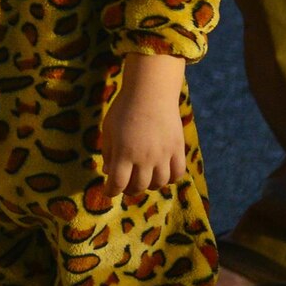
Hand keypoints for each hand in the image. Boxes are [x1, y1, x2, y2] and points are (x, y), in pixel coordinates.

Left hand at [101, 54, 186, 199]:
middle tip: (125, 186)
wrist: (150, 93)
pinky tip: (161, 174)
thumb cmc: (124, 110)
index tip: (109, 192)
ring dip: (149, 185)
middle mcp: (145, 157)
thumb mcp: (108, 130)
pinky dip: (169, 178)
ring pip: (159, 183)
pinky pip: (177, 173)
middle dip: (128, 190)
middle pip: (138, 186)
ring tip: (143, 179)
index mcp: (124, 153)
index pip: (117, 183)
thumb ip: (108, 152)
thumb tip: (108, 171)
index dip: (111, 191)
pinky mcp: (177, 149)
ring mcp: (163, 154)